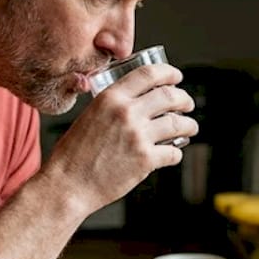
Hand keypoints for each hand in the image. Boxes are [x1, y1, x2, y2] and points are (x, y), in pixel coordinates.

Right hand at [52, 62, 197, 208]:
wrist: (68, 184)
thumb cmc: (73, 155)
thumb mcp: (89, 116)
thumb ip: (112, 107)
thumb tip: (136, 103)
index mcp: (110, 98)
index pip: (148, 74)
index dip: (168, 73)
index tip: (176, 77)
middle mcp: (126, 113)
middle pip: (169, 96)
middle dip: (184, 99)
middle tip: (187, 104)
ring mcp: (138, 136)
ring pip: (178, 123)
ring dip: (189, 125)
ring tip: (190, 128)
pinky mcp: (145, 160)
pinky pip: (173, 152)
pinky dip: (176, 153)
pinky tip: (172, 154)